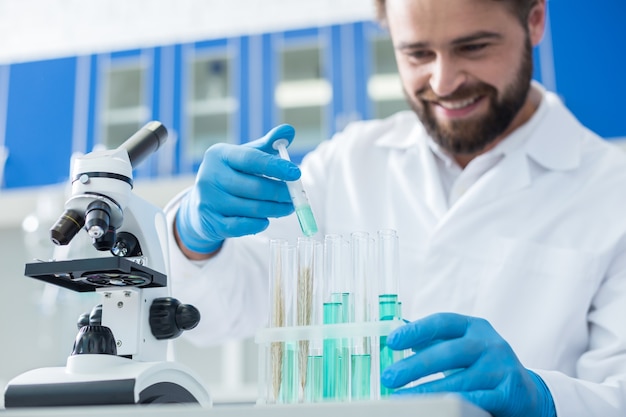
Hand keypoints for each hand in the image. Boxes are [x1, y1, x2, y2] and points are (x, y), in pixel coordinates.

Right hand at [175, 124, 299, 254]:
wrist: (200, 205)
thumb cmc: (230, 175)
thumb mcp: (245, 157)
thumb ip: (267, 145)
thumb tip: (289, 131)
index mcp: (219, 155)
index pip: (251, 159)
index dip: (276, 166)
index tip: (296, 173)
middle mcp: (210, 176)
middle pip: (255, 187)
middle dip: (281, 193)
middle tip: (295, 195)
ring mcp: (208, 201)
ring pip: (252, 209)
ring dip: (275, 209)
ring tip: (288, 207)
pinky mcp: (211, 222)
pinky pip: (241, 227)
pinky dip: (258, 224)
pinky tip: (266, 220)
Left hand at [381, 313, 555, 416]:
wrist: (526, 393)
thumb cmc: (483, 366)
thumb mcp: (462, 347)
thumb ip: (433, 340)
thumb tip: (396, 329)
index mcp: (474, 327)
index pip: (442, 322)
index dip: (416, 330)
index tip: (391, 341)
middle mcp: (490, 344)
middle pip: (448, 352)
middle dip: (415, 366)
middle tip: (389, 377)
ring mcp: (501, 368)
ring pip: (461, 380)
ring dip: (428, 390)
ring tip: (402, 398)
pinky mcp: (509, 393)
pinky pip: (478, 399)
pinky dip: (454, 402)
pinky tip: (436, 407)